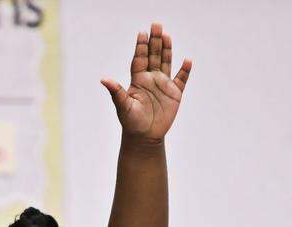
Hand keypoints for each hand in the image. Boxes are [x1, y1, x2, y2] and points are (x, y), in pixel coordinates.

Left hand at [101, 22, 191, 141]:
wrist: (144, 137)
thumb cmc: (131, 122)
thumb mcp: (123, 106)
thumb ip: (116, 91)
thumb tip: (104, 79)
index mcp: (138, 80)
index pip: (139, 59)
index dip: (140, 46)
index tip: (142, 33)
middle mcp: (151, 79)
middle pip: (153, 56)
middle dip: (155, 41)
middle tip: (156, 25)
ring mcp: (163, 85)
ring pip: (166, 62)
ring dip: (167, 49)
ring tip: (167, 35)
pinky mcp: (174, 94)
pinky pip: (181, 79)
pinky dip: (185, 71)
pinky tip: (187, 61)